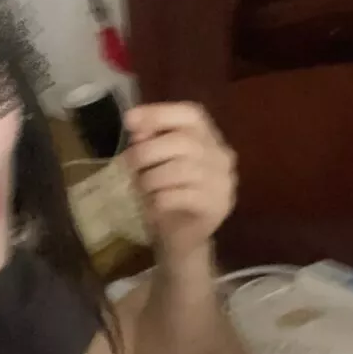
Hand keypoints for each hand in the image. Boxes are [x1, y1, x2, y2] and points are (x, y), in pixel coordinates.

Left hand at [124, 102, 236, 267]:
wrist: (182, 239)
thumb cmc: (166, 195)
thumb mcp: (153, 164)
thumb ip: (149, 141)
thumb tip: (136, 125)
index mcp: (210, 139)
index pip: (193, 115)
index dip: (160, 113)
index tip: (129, 120)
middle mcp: (223, 157)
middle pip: (185, 141)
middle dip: (148, 151)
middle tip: (128, 165)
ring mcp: (224, 183)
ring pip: (182, 170)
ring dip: (151, 179)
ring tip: (142, 190)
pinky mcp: (217, 207)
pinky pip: (181, 196)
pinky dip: (159, 200)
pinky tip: (154, 207)